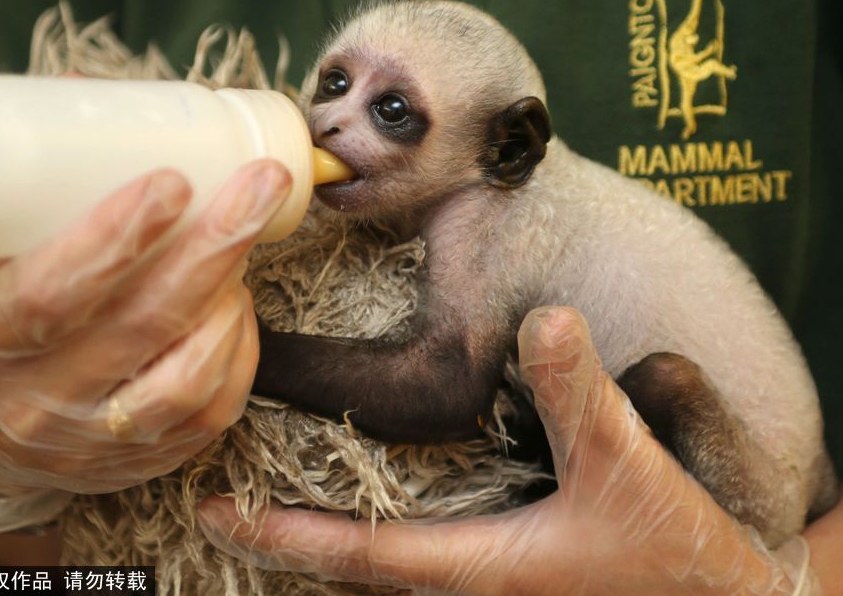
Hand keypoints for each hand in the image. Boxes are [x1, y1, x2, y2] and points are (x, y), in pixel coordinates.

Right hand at [0, 160, 289, 513]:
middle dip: (214, 244)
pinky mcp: (141, 464)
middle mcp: (35, 401)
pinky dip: (240, 349)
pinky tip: (239, 304)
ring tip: (243, 241)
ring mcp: (93, 441)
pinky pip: (211, 411)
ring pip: (186, 377)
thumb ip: (35, 192)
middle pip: (141, 324)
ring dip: (230, 297)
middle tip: (259, 183)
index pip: (49, 291)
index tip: (172, 179)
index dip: (116, 235)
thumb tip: (91, 88)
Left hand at [198, 306, 818, 594]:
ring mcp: (485, 584)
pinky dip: (376, 541)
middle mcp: (467, 584)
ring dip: (326, 543)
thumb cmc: (674, 556)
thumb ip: (583, 398)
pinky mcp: (506, 573)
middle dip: (285, 544)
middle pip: (352, 570)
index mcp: (478, 566)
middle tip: (221, 511)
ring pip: (382, 572)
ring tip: (274, 506)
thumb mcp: (628, 469)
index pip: (357, 554)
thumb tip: (546, 323)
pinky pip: (420, 563)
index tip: (218, 518)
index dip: (284, 537)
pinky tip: (376, 508)